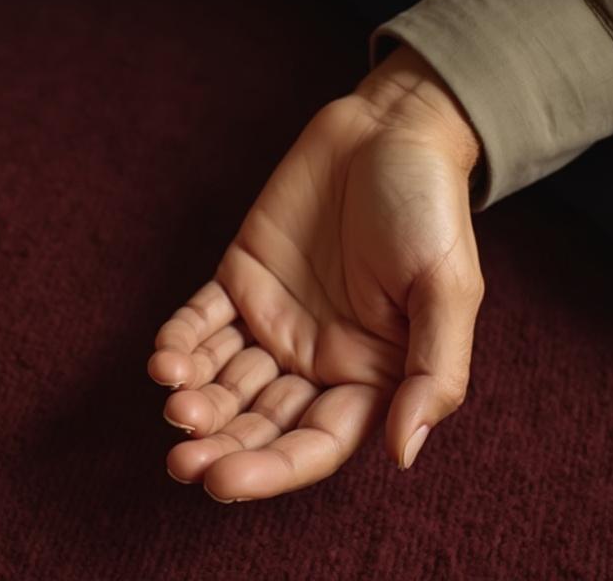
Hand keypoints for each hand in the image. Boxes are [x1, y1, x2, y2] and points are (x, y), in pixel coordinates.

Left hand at [150, 46, 483, 499]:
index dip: (270, 470)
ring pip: (224, 380)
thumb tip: (403, 454)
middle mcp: (315, 360)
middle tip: (182, 460)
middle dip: (220, 446)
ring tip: (173, 403)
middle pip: (259, 423)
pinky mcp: (238, 279)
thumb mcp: (448, 291)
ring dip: (194, 399)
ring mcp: (272, 321)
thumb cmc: (431, 211)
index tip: (223, 482)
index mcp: (369, 376)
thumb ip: (432, 373)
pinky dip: (180, 342)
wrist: (390, 130)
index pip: (314, 444)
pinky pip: (201, 321)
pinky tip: (163, 358)